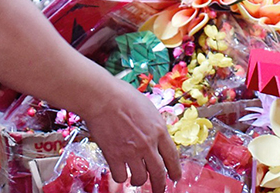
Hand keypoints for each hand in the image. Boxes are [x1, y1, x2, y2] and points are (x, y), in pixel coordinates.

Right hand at [79, 74, 180, 192]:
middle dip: (160, 186)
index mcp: (159, 130)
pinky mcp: (114, 156)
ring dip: (138, 180)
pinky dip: (121, 176)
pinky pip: (121, 177)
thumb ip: (154, 125)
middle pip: (159, 173)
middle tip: (159, 190)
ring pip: (140, 178)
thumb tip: (156, 136)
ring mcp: (131, 152)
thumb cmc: (123, 96)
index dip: (175, 170)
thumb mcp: (148, 108)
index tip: (175, 177)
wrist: (103, 97)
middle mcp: (148, 144)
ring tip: (135, 177)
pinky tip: (119, 170)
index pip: (172, 157)